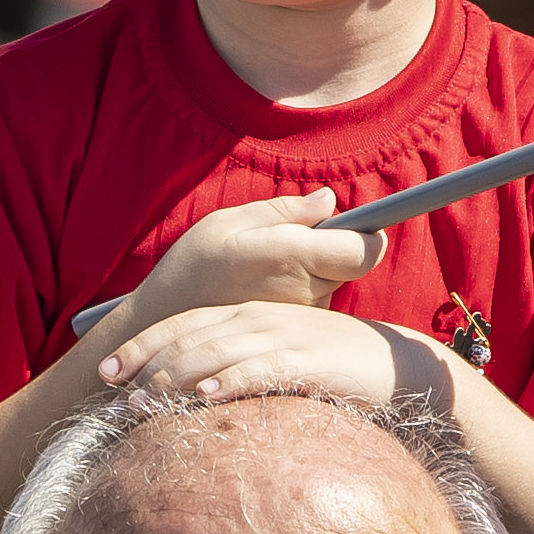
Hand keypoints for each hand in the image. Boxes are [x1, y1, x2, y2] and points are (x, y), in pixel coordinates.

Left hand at [99, 301, 425, 415]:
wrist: (396, 368)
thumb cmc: (333, 368)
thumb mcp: (281, 357)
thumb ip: (241, 365)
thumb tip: (196, 394)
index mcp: (249, 314)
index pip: (184, 324)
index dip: (142, 346)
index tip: (107, 373)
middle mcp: (259, 319)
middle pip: (189, 337)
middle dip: (146, 366)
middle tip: (114, 398)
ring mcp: (283, 337)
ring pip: (215, 352)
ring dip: (174, 377)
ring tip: (142, 402)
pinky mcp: (306, 361)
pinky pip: (260, 368)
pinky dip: (229, 380)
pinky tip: (204, 396)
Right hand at [112, 193, 376, 338]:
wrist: (164, 326)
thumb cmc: (195, 266)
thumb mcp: (230, 222)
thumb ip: (286, 211)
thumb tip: (330, 200)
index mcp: (291, 256)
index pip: (364, 251)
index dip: (369, 237)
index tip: (359, 228)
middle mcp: (303, 290)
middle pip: (351, 266)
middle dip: (334, 251)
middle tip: (293, 243)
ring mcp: (300, 317)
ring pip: (331, 285)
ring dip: (313, 273)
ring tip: (266, 271)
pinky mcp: (292, 334)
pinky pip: (312, 304)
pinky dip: (299, 294)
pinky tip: (263, 293)